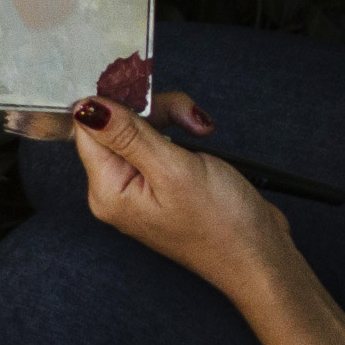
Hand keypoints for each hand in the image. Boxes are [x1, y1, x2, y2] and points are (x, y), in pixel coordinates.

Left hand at [64, 87, 292, 300]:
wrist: (256, 254)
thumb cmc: (220, 223)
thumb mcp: (175, 170)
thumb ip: (129, 135)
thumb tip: (88, 107)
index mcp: (108, 190)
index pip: (89, 129)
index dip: (116, 102)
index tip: (146, 89)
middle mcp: (116, 189)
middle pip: (116, 124)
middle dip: (154, 110)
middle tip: (189, 120)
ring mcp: (139, 186)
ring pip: (140, 128)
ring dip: (172, 118)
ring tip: (202, 130)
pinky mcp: (161, 182)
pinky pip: (158, 142)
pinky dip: (180, 132)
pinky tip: (200, 136)